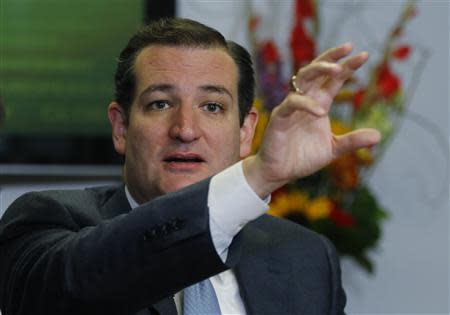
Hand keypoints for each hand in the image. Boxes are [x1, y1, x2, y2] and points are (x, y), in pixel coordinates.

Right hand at [243, 43, 380, 197]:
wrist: (280, 172)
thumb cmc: (302, 158)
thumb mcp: (332, 148)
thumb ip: (352, 141)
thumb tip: (378, 135)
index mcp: (319, 103)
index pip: (334, 79)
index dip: (347, 67)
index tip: (364, 55)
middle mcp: (306, 100)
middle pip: (317, 70)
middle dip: (332, 57)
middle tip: (350, 48)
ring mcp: (291, 107)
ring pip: (303, 78)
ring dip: (319, 69)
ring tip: (337, 69)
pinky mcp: (279, 117)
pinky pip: (292, 104)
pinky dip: (306, 105)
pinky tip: (321, 111)